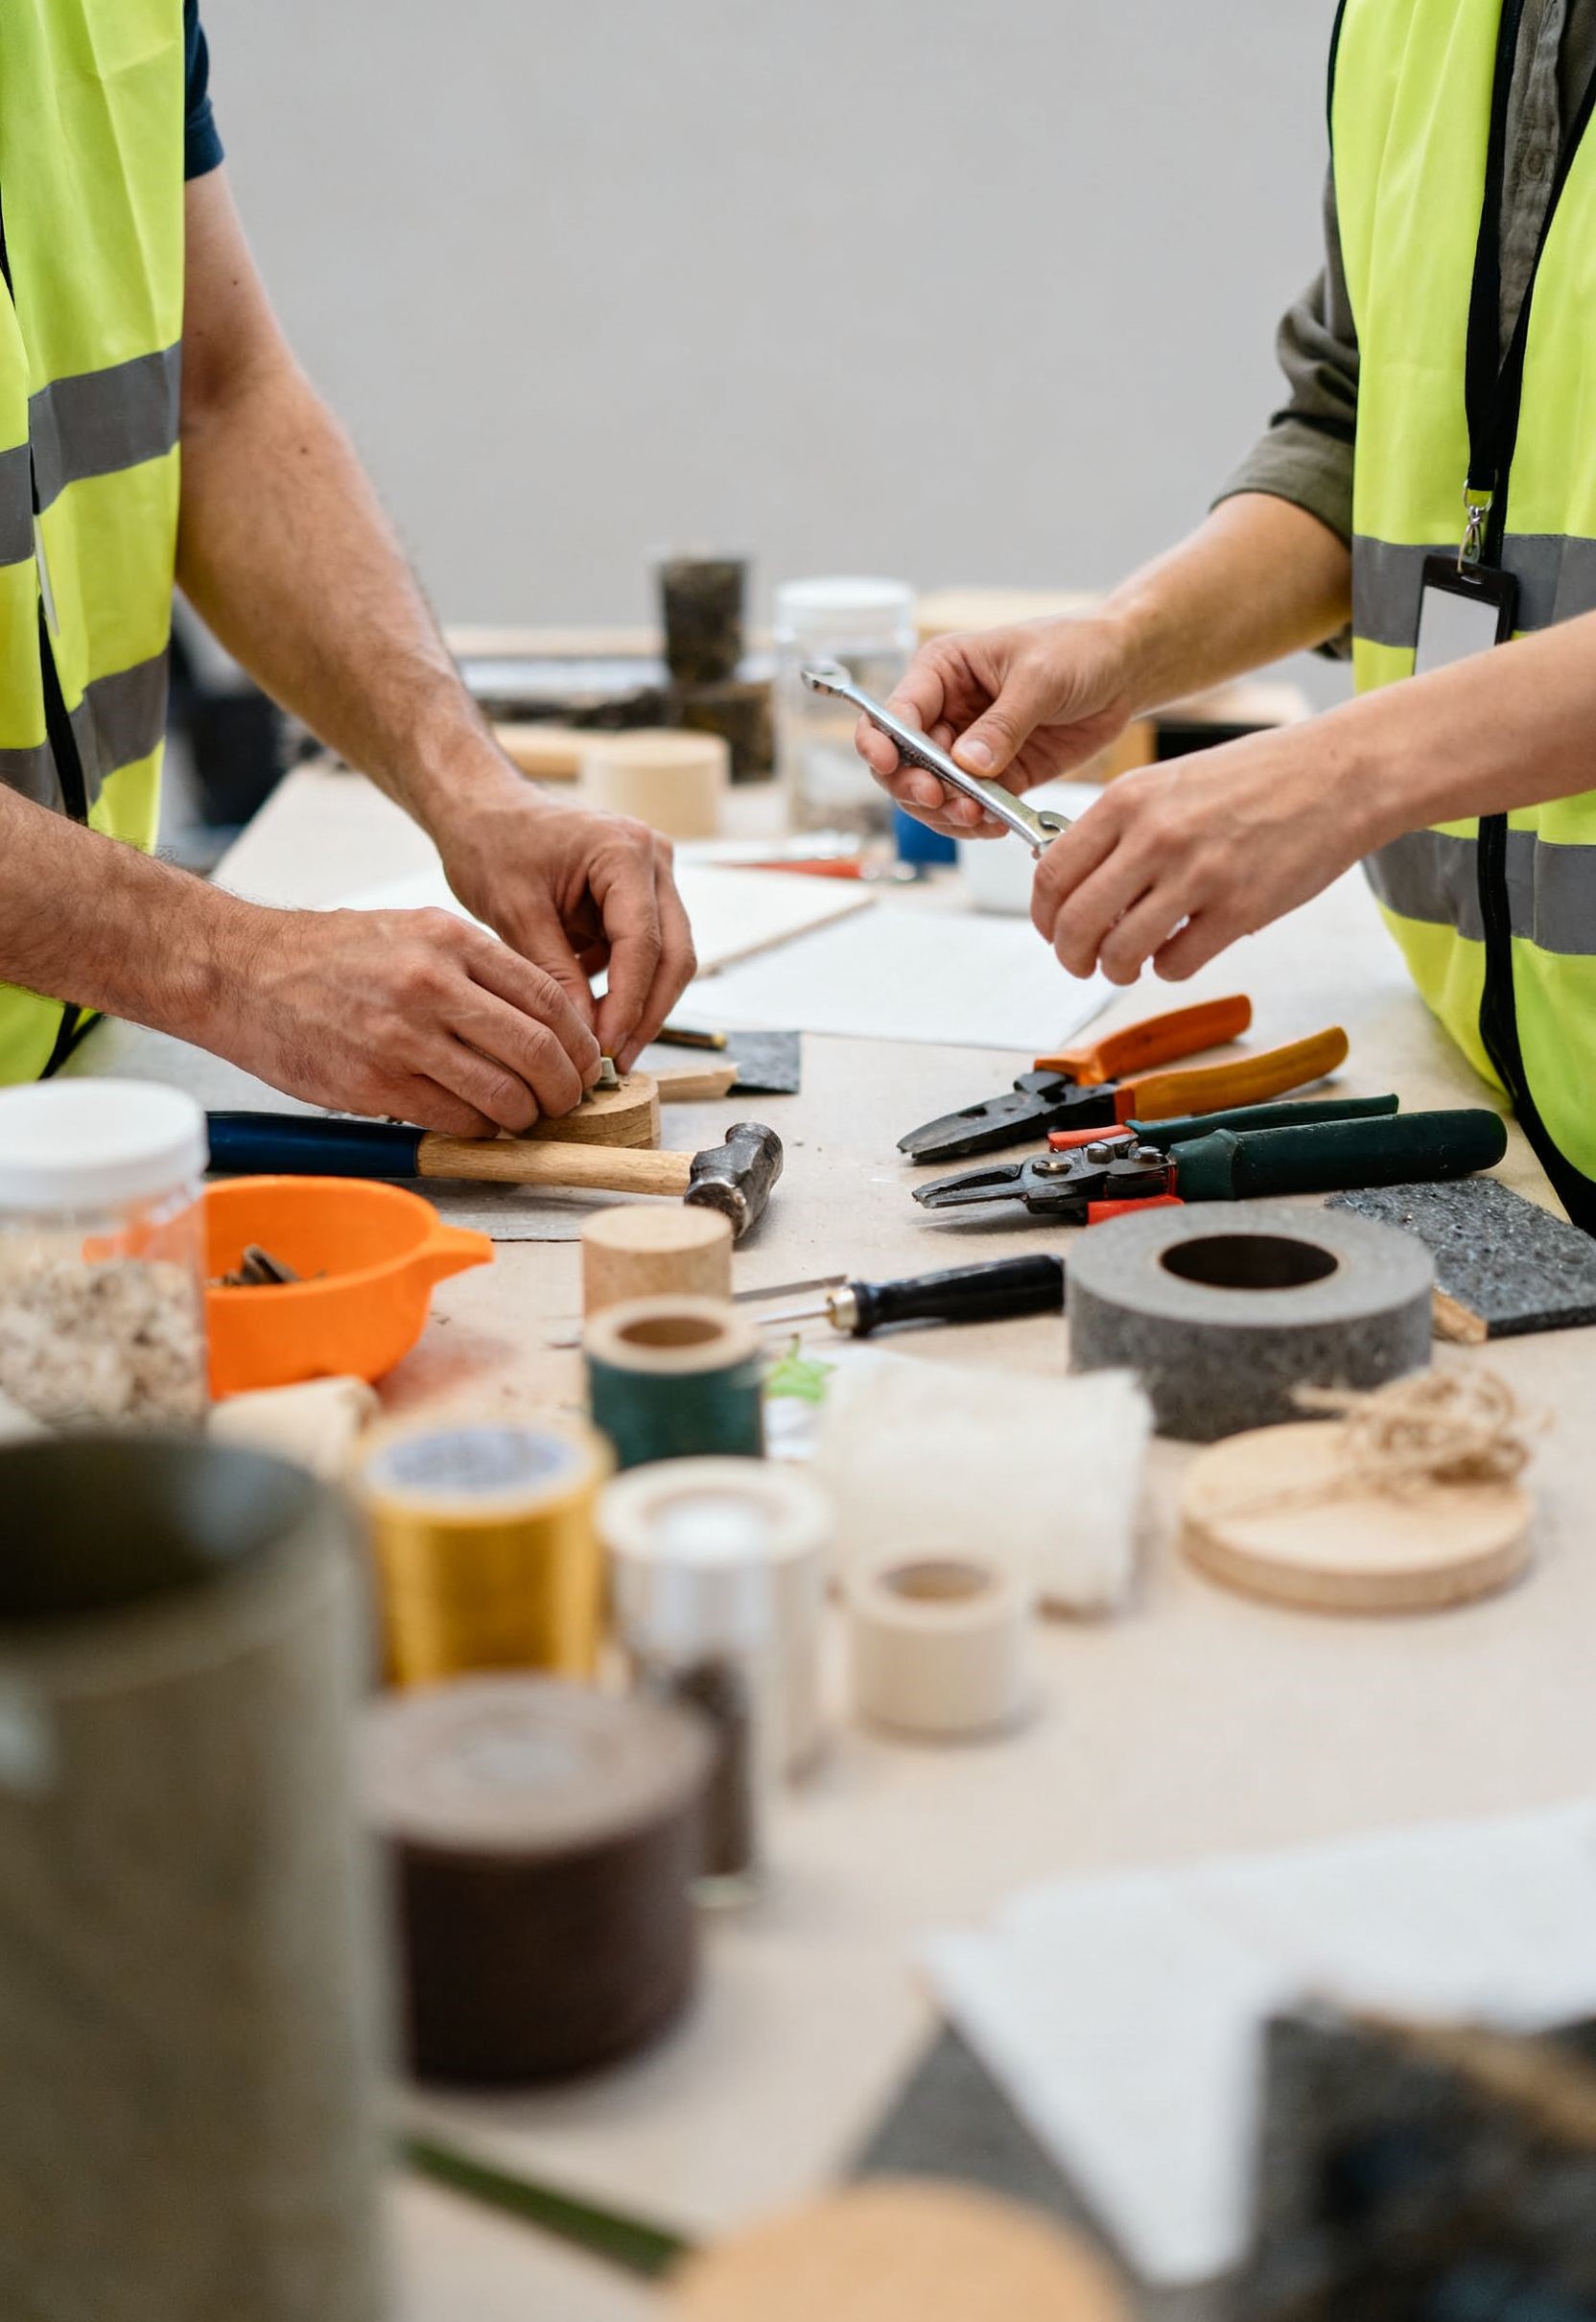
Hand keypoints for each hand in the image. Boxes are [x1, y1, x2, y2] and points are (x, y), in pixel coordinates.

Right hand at [208, 902, 602, 1134]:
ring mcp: (403, 1037)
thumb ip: (475, 969)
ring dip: (526, 1116)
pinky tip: (478, 1123)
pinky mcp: (376, 1083)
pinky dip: (480, 1129)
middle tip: (566, 1101)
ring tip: (524, 1118)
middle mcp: (432, 985)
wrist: (241, 972)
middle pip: (536, 1050)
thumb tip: (539, 1020)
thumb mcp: (411, 932)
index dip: (578, 1041)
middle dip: (564, 1087)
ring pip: (502, 1093)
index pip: (547, 998)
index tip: (584, 1062)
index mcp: (450, 940)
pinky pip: (456, 1119)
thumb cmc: (328, 955)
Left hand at [432, 778, 695, 1069]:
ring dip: (640, 1005)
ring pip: (667, 958)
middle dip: (647, 1014)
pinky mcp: (640, 896)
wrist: (482, 808)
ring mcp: (653, 877)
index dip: (629, 1004)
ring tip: (606, 1049)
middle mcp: (653, 860)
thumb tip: (584, 1037)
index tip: (608, 1049)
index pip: (643, 944)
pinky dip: (623, 987)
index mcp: (624, 852)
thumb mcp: (514, 912)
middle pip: (673, 955)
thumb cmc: (491, 842)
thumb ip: (554, 974)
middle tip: (618, 1063)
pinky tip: (593, 1017)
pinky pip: (644, 952)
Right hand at [853, 615, 1137, 836]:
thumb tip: (968, 764)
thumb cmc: (1078, 649)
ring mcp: (967, 750)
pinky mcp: (995, 777)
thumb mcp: (1040, 678)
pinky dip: (976, 824)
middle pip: (903, 764)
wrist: (1122, 670)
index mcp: (941, 672)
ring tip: (978, 817)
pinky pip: (971, 810)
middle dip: (917, 788)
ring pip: (932, 795)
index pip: (894, 713)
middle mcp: (944, 712)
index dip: (882, 743)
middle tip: (946, 801)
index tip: (890, 766)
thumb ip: (1003, 724)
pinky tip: (995, 823)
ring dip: (946, 814)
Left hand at [1032, 723, 1374, 985]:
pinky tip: (1180, 950)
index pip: (1052, 873)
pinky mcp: (1239, 909)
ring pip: (1120, 952)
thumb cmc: (1256, 778)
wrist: (1338, 774)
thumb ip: (1121, 829)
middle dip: (1071, 956)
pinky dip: (1168, 969)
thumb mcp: (1170, 782)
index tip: (1054, 931)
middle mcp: (1155, 836)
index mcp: (1128, 800)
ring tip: (1129, 964)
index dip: (1044, 916)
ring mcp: (1197, 874)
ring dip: (1116, 970)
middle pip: (1076, 922)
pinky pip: (1175, 965)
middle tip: (1083, 963)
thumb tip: (1079, 887)